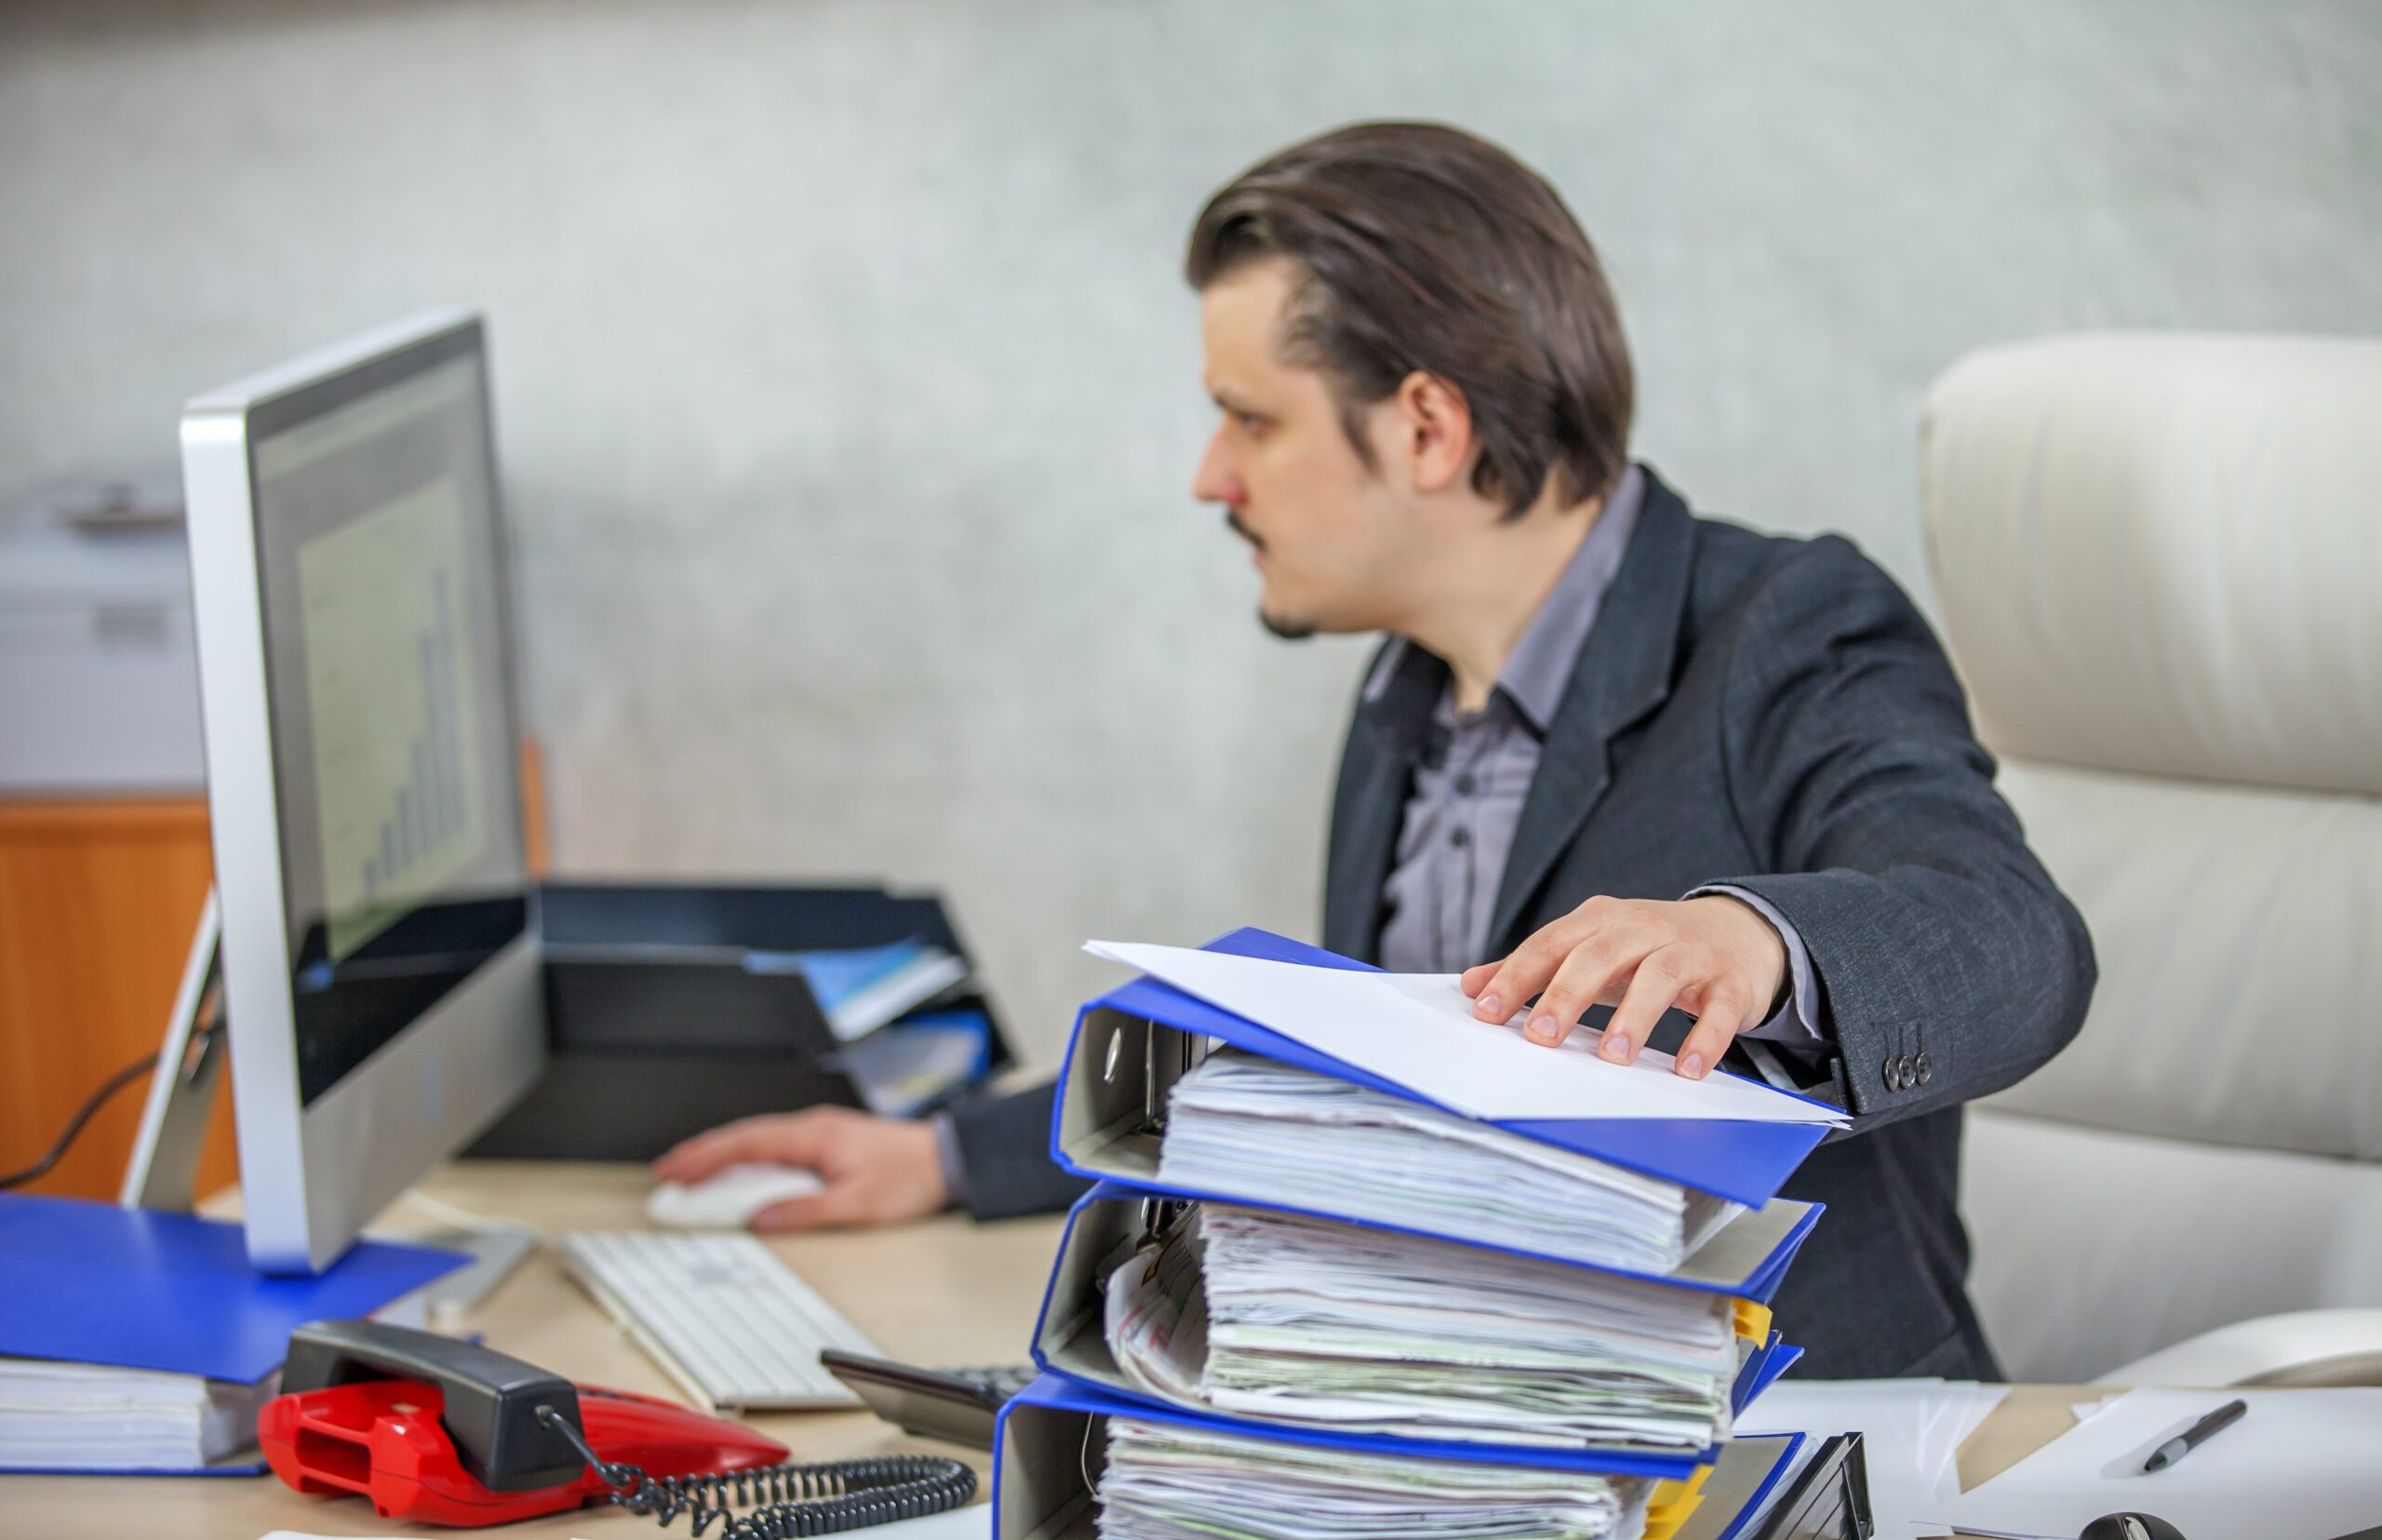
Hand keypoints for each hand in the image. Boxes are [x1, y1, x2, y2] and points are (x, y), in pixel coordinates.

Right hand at [651, 1107, 947, 1231]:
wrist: (947, 1159)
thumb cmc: (910, 1175)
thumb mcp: (856, 1204)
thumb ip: (805, 1211)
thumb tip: (760, 1219)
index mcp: (813, 1135)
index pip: (746, 1142)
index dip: (705, 1157)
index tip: (674, 1170)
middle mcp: (811, 1129)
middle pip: (744, 1139)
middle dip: (703, 1157)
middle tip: (669, 1177)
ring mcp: (817, 1135)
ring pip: (758, 1144)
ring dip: (724, 1160)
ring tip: (692, 1181)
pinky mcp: (825, 1145)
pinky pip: (776, 1150)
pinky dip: (749, 1163)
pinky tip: (738, 1178)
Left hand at [1459, 894, 1786, 1079]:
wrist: (1737, 932)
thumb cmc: (1647, 947)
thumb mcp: (1590, 948)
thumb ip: (1533, 967)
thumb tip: (1471, 986)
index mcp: (1600, 920)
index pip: (1550, 944)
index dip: (1518, 977)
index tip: (1487, 1011)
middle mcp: (1643, 928)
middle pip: (1599, 956)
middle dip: (1566, 995)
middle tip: (1541, 1036)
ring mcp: (1689, 952)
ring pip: (1660, 977)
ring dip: (1635, 1017)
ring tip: (1613, 1056)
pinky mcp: (1729, 982)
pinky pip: (1719, 1010)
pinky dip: (1706, 1039)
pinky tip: (1688, 1069)